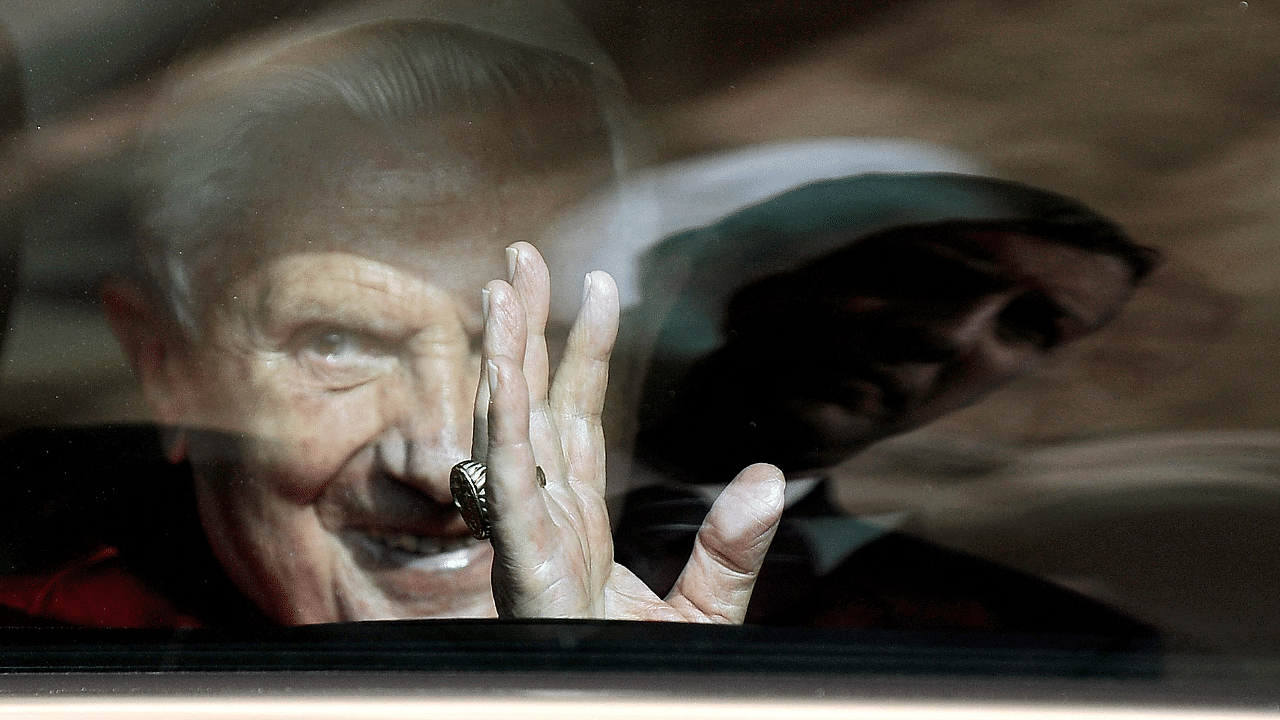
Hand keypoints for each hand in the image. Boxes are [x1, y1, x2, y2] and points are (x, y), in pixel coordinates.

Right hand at [473, 242, 784, 621]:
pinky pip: (507, 481)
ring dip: (503, 354)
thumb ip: (731, 549)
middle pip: (529, 405)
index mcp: (578, 524)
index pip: (576, 418)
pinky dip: (502, 421)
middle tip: (519, 254)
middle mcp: (543, 519)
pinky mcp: (521, 566)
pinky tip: (504, 365)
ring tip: (503, 282)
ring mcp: (526, 540)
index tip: (594, 285)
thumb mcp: (705, 616)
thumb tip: (770, 479)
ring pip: (507, 428)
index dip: (582, 352)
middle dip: (523, 330)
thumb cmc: (648, 687)